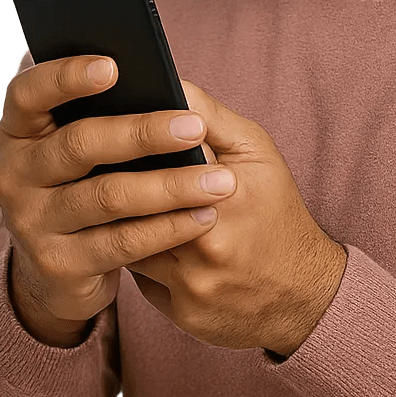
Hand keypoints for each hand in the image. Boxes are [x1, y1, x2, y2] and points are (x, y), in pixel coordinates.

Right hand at [0, 55, 236, 332]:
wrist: (61, 270)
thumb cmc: (89, 180)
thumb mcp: (89, 145)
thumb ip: (116, 111)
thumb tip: (176, 89)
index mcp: (20, 129)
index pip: (27, 93)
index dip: (66, 76)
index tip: (114, 66)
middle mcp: (14, 173)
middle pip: (79, 143)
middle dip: (143, 133)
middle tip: (195, 127)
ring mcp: (30, 222)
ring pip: (108, 196)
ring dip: (170, 186)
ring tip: (220, 180)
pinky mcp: (57, 265)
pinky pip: (122, 242)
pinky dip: (169, 228)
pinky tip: (204, 215)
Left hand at [125, 78, 347, 357]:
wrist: (303, 290)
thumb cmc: (276, 209)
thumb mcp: (256, 151)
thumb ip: (210, 117)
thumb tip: (169, 84)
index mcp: (226, 192)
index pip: (159, 157)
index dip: (130, 143)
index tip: (107, 127)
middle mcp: (207, 240)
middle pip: (136, 201)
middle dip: (115, 180)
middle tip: (92, 161)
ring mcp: (192, 281)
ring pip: (129, 240)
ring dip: (118, 220)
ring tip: (107, 195)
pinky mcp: (180, 311)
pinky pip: (139, 276)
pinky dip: (136, 253)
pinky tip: (135, 237)